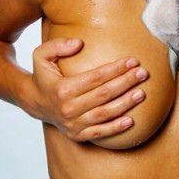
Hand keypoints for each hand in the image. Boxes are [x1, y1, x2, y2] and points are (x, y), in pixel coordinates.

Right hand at [25, 37, 148, 141]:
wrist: (35, 102)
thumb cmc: (44, 76)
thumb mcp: (41, 55)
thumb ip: (58, 45)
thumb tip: (79, 43)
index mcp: (62, 89)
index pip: (95, 78)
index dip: (115, 69)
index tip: (132, 61)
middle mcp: (68, 108)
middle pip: (104, 95)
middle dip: (126, 82)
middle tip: (143, 73)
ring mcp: (73, 124)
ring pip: (104, 114)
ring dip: (125, 104)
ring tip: (141, 93)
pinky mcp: (77, 135)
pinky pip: (100, 132)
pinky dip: (116, 128)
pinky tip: (131, 120)